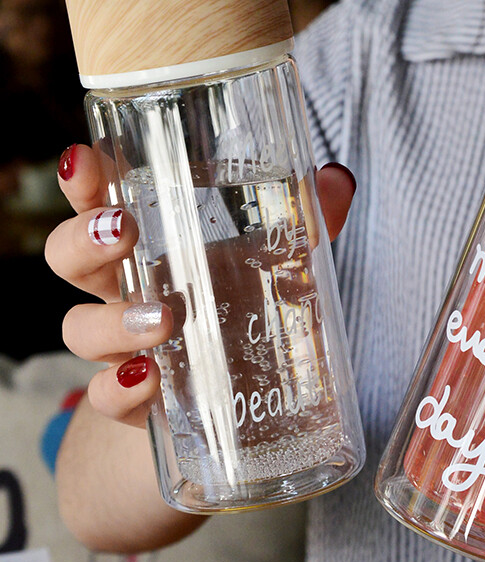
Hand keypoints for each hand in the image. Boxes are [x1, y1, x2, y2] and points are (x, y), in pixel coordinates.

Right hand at [45, 144, 356, 429]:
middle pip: (69, 258)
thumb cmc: (246, 305)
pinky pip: (105, 397)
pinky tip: (148, 380)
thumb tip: (337, 179)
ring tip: (162, 319)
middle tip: (122, 229)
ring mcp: (126, 347)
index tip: (85, 160)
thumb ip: (307, 219)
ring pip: (79, 328)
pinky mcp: (137, 401)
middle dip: (83, 240)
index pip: (101, 204)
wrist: (242, 398)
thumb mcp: (278, 260)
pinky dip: (118, 390)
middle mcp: (127, 290)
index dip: (84, 182)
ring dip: (111, 321)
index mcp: (151, 246)